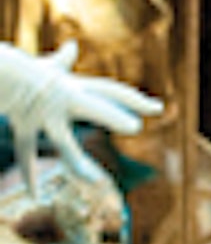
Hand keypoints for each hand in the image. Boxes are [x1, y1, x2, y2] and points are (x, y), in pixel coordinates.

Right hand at [0, 41, 162, 196]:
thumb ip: (61, 61)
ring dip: (78, 163)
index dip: (134, 100)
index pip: (110, 91)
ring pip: (63, 142)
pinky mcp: (23, 125)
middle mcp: (62, 99)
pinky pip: (26, 154)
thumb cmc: (19, 69)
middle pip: (91, 105)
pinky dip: (29, 175)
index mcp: (73, 87)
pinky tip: (34, 196)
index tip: (157, 109)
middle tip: (136, 127)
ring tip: (96, 181)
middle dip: (111, 114)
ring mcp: (43, 114)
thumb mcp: (44, 65)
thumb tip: (72, 46)